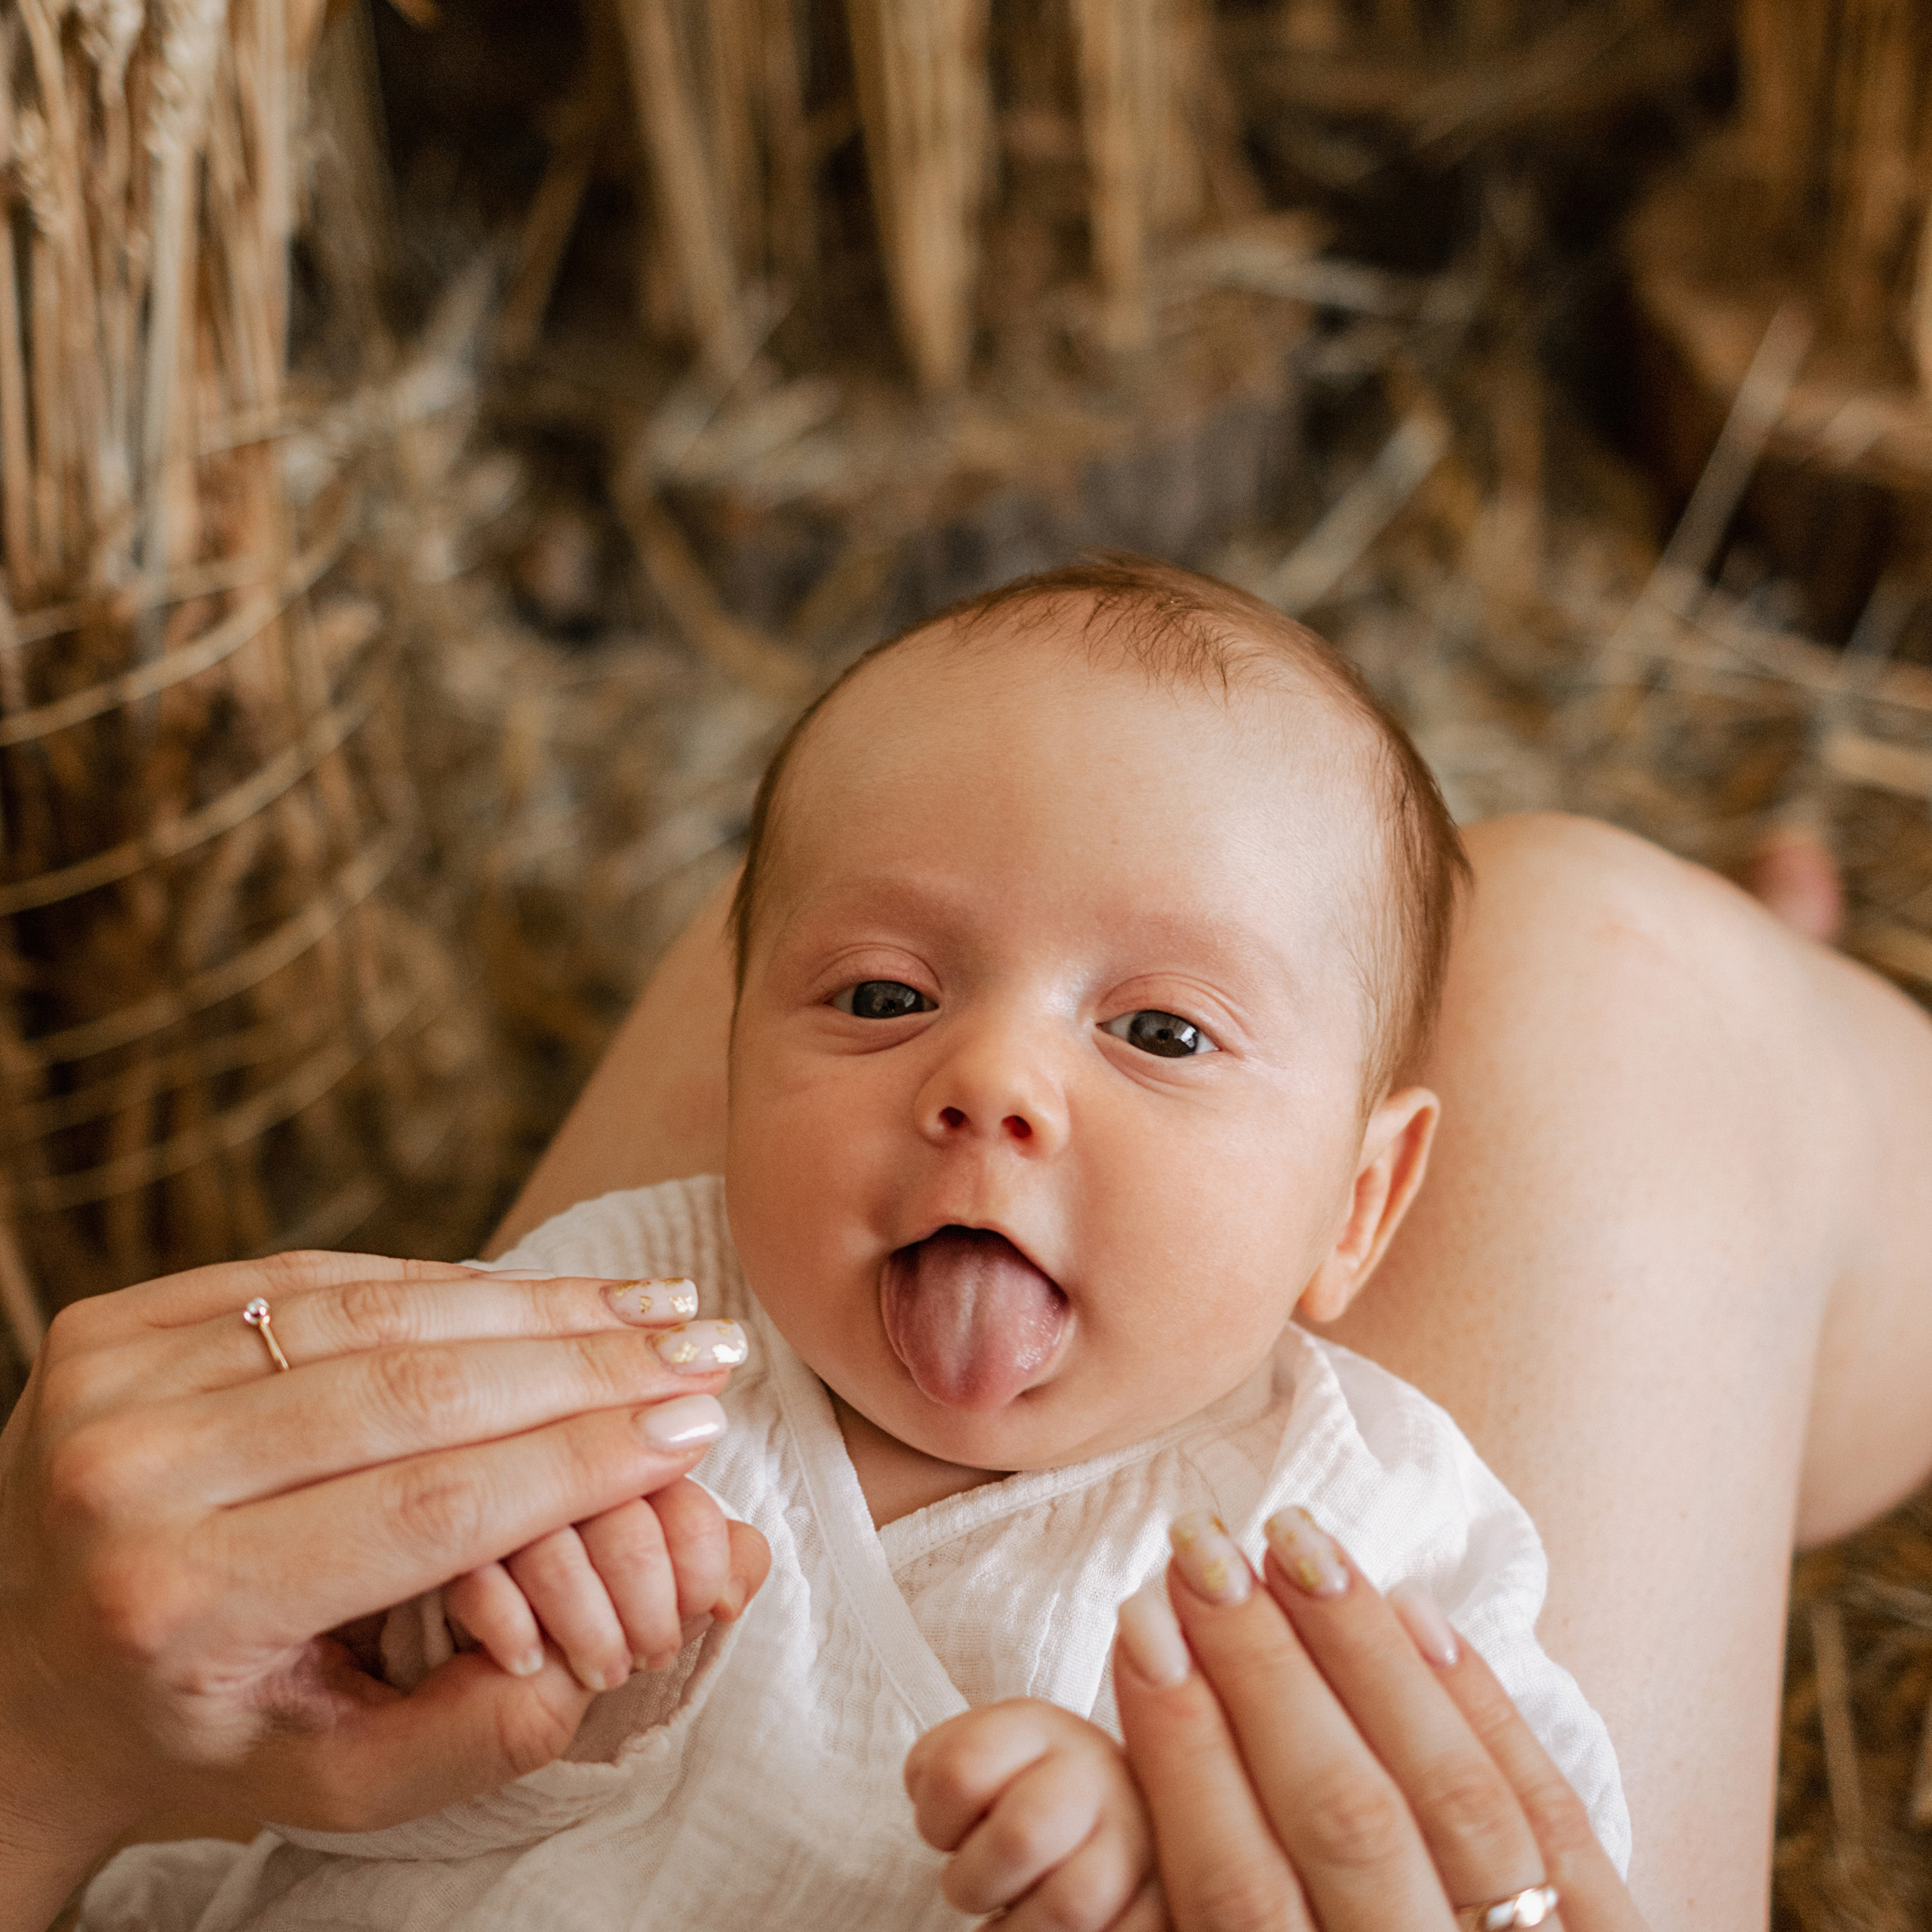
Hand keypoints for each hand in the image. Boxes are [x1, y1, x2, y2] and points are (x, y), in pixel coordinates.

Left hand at [0, 1252, 768, 1928]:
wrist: (4, 1680)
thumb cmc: (190, 1733)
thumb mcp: (325, 1785)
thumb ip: (467, 1738)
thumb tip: (603, 1656)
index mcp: (178, 1605)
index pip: (428, 1505)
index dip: (581, 1458)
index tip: (696, 1424)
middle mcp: (126, 1479)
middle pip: (413, 1391)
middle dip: (588, 1363)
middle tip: (706, 1346)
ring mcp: (106, 1383)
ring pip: (372, 1313)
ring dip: (535, 1303)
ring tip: (653, 1301)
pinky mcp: (107, 1323)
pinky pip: (313, 1275)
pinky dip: (441, 1279)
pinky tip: (539, 1292)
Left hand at [905, 1699, 1164, 1930]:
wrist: (1100, 1816)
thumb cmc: (1017, 1797)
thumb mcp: (977, 1761)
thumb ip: (949, 1767)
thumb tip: (935, 1791)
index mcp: (1041, 1726)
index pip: (961, 1770)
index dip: (935, 1819)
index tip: (946, 1832)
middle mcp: (1102, 1770)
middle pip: (1020, 1837)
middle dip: (974, 1881)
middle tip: (972, 1887)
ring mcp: (1144, 1835)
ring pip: (1069, 1905)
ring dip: (1017, 1930)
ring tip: (1007, 1921)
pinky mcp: (1166, 1900)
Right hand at [1113, 1510, 1646, 1931]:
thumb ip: (1192, 1917)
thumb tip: (1127, 1754)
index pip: (1236, 1886)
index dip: (1182, 1748)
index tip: (1137, 1622)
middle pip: (1343, 1818)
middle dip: (1261, 1665)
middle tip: (1199, 1548)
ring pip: (1454, 1795)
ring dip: (1365, 1654)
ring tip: (1295, 1539)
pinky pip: (1554, 1812)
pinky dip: (1483, 1704)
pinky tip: (1416, 1608)